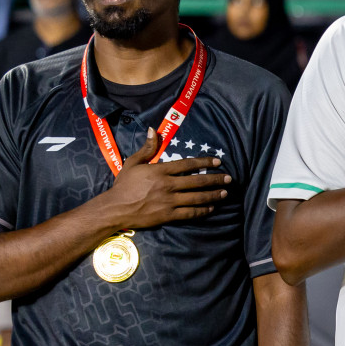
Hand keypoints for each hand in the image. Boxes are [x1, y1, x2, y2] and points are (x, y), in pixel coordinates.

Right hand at [98, 129, 229, 229]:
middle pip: (197, 181)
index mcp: (160, 171)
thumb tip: (152, 130)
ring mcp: (168, 201)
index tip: (218, 161)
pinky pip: (190, 213)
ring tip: (225, 193)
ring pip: (197, 198)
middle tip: (229, 178)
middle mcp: (167, 185)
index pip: (187, 164)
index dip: (205, 162)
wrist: (115, 208)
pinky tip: (211, 207)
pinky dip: (202, 210)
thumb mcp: (133, 163)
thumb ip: (146, 148)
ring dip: (213, 195)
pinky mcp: (168, 215)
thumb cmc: (123, 185)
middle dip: (215, 179)